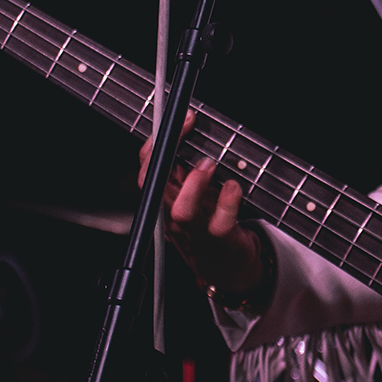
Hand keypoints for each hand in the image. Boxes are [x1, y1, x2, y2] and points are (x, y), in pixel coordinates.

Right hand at [138, 111, 264, 295]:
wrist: (225, 263)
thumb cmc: (208, 220)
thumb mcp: (193, 190)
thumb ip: (188, 163)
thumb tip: (191, 124)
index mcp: (165, 197)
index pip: (149, 167)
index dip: (158, 142)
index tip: (181, 118)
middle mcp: (173, 213)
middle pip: (156, 185)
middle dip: (168, 154)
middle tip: (189, 131)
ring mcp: (195, 229)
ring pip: (181, 211)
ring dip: (194, 185)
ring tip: (208, 164)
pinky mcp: (219, 240)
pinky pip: (220, 223)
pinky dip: (228, 202)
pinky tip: (233, 187)